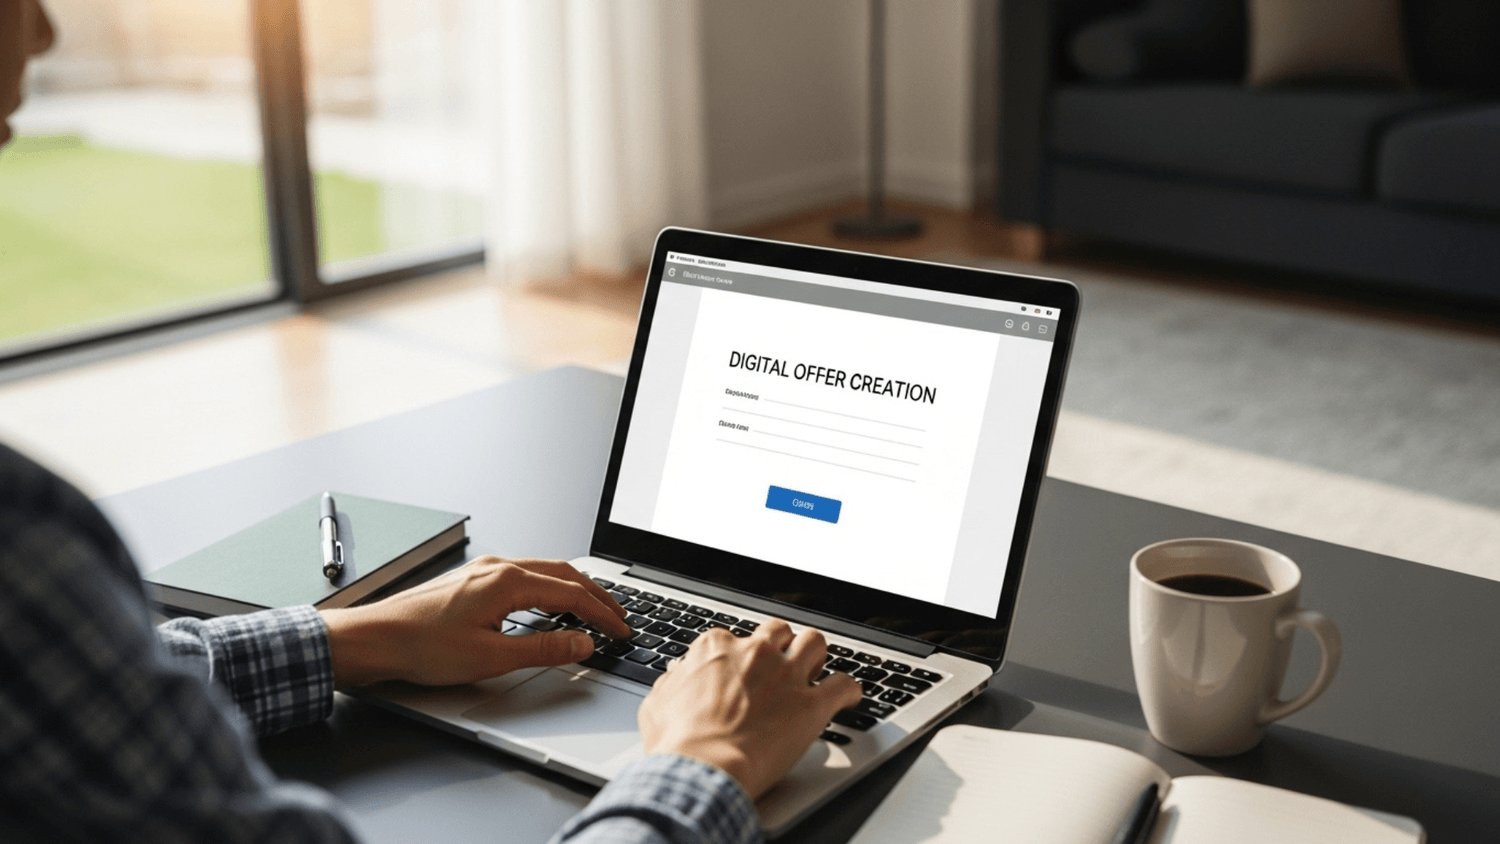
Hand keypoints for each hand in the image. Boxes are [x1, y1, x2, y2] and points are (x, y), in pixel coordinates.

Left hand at [320, 556, 630, 687]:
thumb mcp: (491, 657)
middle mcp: (498, 567)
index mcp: (507, 581)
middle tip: (617, 615)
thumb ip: (543, 649)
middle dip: (596, 595)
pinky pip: (523, 575)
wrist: (374, 638)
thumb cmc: (421, 646)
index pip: (572, 594)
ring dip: (573, 589)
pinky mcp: (471, 581)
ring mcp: (483, 571)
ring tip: (591, 608)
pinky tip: (547, 605)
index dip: (602, 614)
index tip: (620, 630)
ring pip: (543, 572)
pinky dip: (548, 588)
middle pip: (563, 574)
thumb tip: (582, 643)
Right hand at [638, 619, 862, 799]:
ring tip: (817, 671)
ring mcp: (786, 675)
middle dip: (782, 646)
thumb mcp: (658, 704)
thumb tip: (677, 674)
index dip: (740, 657)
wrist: (702, 768)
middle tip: (782, 666)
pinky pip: (844, 685)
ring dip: (816, 656)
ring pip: (814, 642)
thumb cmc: (677, 742)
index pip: (735, 638)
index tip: (742, 672)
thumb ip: (673, 682)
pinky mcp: (812, 704)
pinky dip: (850, 690)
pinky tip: (849, 697)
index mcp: (717, 648)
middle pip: (779, 631)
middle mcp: (755, 653)